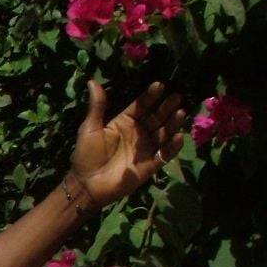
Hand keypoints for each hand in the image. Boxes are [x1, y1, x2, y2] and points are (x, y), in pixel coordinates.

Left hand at [69, 80, 184, 208]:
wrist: (86, 185)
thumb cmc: (86, 156)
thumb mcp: (90, 128)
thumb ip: (97, 106)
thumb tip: (92, 81)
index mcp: (124, 122)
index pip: (141, 106)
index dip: (150, 96)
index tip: (159, 85)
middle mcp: (138, 133)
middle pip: (156, 117)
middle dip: (166, 107)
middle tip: (177, 96)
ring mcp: (145, 149)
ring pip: (163, 133)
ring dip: (172, 123)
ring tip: (180, 113)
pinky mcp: (150, 165)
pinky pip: (165, 154)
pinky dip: (173, 146)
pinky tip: (178, 137)